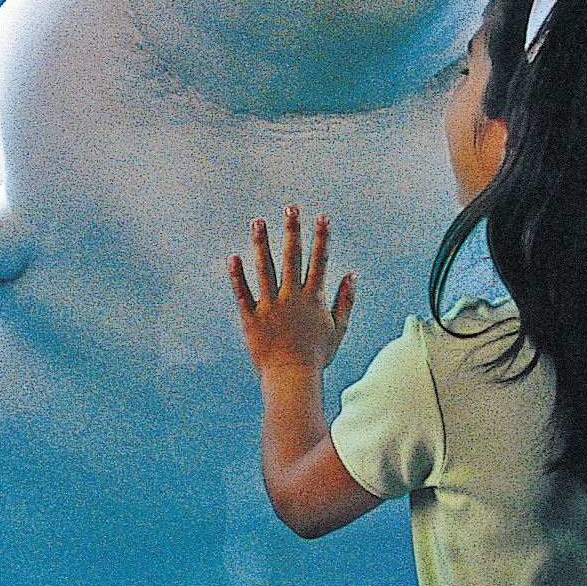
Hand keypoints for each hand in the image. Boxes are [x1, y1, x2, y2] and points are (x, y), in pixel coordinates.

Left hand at [230, 205, 355, 376]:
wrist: (292, 378)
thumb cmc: (317, 355)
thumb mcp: (338, 328)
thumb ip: (346, 300)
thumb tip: (352, 275)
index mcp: (313, 298)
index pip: (320, 261)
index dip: (322, 238)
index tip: (322, 216)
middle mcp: (292, 297)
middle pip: (292, 258)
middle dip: (292, 231)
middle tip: (290, 207)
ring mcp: (270, 306)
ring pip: (265, 269)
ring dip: (262, 244)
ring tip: (258, 221)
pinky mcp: (251, 317)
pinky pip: (242, 293)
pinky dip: (237, 276)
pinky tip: (234, 257)